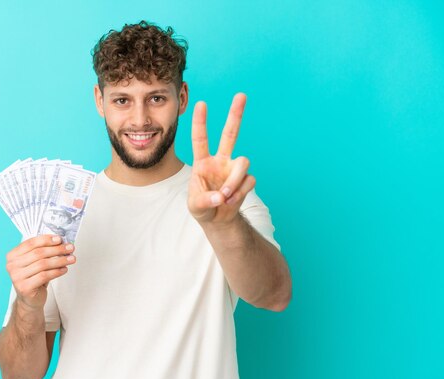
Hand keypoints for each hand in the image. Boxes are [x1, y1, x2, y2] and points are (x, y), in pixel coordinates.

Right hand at [5, 234, 75, 309]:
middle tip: (70, 248)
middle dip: (57, 249)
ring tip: (71, 259)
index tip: (59, 239)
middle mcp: (12, 265)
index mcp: (12, 255)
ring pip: (43, 264)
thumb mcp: (35, 262)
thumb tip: (61, 242)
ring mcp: (16, 277)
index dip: (46, 240)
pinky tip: (64, 269)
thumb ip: (43, 251)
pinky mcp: (24, 287)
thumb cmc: (33, 278)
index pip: (30, 243)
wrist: (29, 299)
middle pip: (38, 253)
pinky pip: (44, 276)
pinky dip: (57, 271)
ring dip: (60, 260)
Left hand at [187, 93, 255, 225]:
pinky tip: (231, 201)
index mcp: (203, 162)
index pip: (201, 139)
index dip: (200, 122)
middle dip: (235, 115)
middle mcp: (221, 160)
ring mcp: (234, 169)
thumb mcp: (195, 206)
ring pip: (243, 162)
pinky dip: (240, 193)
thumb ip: (205, 200)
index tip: (201, 103)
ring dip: (234, 181)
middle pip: (230, 134)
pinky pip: (248, 181)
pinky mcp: (246, 180)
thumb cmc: (202, 207)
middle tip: (241, 95)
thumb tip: (221, 196)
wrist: (217, 219)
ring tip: (225, 197)